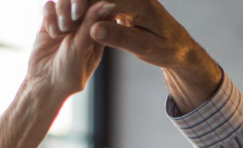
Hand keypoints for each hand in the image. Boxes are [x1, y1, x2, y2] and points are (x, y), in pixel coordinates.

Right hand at [26, 0, 107, 99]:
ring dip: (63, 11)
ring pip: (65, 0)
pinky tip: (51, 33)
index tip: (88, 10)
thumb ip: (91, 25)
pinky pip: (49, 6)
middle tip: (75, 16)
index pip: (101, 8)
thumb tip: (107, 5)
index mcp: (98, 32)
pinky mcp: (49, 22)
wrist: (44, 84)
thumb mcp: (82, 49)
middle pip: (81, 1)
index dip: (96, 3)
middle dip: (77, 4)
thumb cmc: (69, 73)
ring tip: (62, 30)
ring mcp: (66, 22)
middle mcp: (83, 25)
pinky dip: (49, 16)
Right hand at [43, 0, 221, 111]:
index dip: (86, 5)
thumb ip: (120, 38)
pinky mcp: (120, 2)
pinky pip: (97, 2)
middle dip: (78, 3)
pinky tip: (72, 23)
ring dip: (78, 5)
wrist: (178, 46)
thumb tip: (94, 29)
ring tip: (65, 25)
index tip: (72, 20)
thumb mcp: (144, 47)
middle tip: (64, 23)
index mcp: (139, 1)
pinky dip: (84, 8)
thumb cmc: (165, 49)